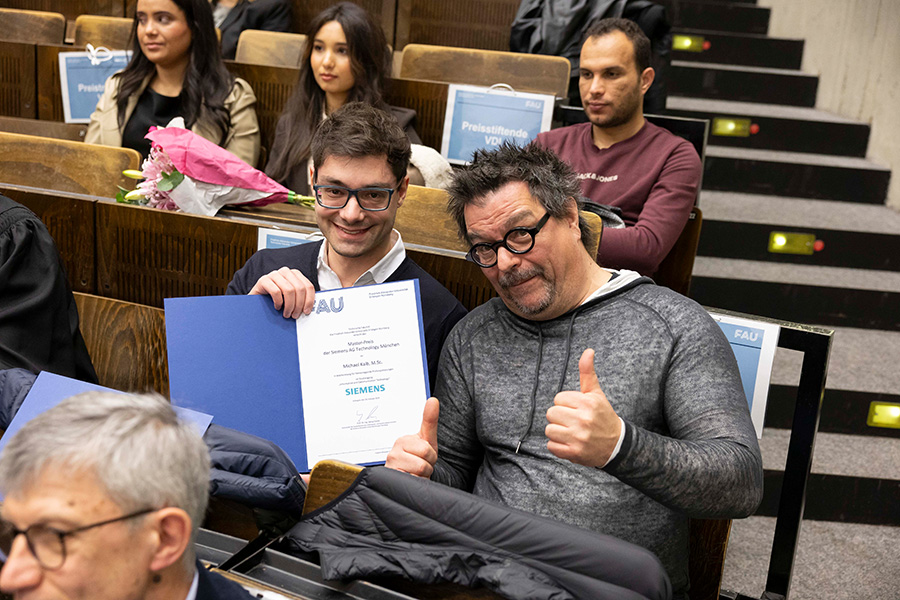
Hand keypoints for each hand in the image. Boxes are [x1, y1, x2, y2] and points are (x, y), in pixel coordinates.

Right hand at [248, 267, 315, 317]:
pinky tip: (277, 307)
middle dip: (299, 305)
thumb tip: (310, 308)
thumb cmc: (275, 300)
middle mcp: (285, 272)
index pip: (308, 286)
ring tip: (287, 314)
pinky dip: (278, 302)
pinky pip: (276, 291)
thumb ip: (300, 298)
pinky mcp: (264, 280)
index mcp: (295, 274)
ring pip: (289, 290)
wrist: (256, 301)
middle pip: (300, 288)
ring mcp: (274, 274)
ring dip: (289, 306)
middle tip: (295, 315)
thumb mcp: (291, 298)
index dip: (309, 300)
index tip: (306, 311)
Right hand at [385, 397, 438, 477]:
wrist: (409, 480)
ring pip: (419, 472)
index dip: (431, 456)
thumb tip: (432, 400)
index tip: (424, 456)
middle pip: (424, 461)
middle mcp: (393, 452)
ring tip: (416, 473)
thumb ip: (430, 420)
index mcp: (402, 440)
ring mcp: (391, 467)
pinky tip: (410, 480)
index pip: (426, 449)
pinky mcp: (391, 479)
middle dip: (428, 466)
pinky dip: (416, 483)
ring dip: (422, 476)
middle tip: (421, 466)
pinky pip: (413, 482)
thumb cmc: (418, 459)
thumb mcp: (427, 440)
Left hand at [545, 349, 621, 466]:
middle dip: (560, 417)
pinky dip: (558, 446)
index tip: (576, 409)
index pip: (558, 399)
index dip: (565, 404)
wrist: (616, 445)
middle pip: (551, 413)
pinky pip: (551, 446)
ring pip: (549, 430)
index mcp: (588, 403)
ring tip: (571, 432)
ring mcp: (578, 438)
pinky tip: (570, 443)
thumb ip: (587, 372)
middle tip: (573, 421)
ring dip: (557, 431)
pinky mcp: (574, 453)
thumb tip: (588, 351)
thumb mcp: (596, 394)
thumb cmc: (602, 416)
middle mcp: (583, 420)